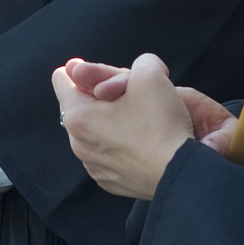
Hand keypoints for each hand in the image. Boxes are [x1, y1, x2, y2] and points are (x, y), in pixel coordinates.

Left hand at [54, 54, 207, 200]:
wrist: (182, 173)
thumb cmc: (161, 123)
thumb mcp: (151, 74)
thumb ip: (136, 62)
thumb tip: (126, 73)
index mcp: (77, 116)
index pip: (61, 78)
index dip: (86, 69)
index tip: (107, 76)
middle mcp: (79, 144)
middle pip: (81, 105)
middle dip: (101, 95)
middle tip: (131, 94)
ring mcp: (94, 166)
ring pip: (95, 130)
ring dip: (111, 120)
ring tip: (140, 119)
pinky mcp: (111, 182)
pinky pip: (108, 153)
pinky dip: (120, 143)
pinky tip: (144, 141)